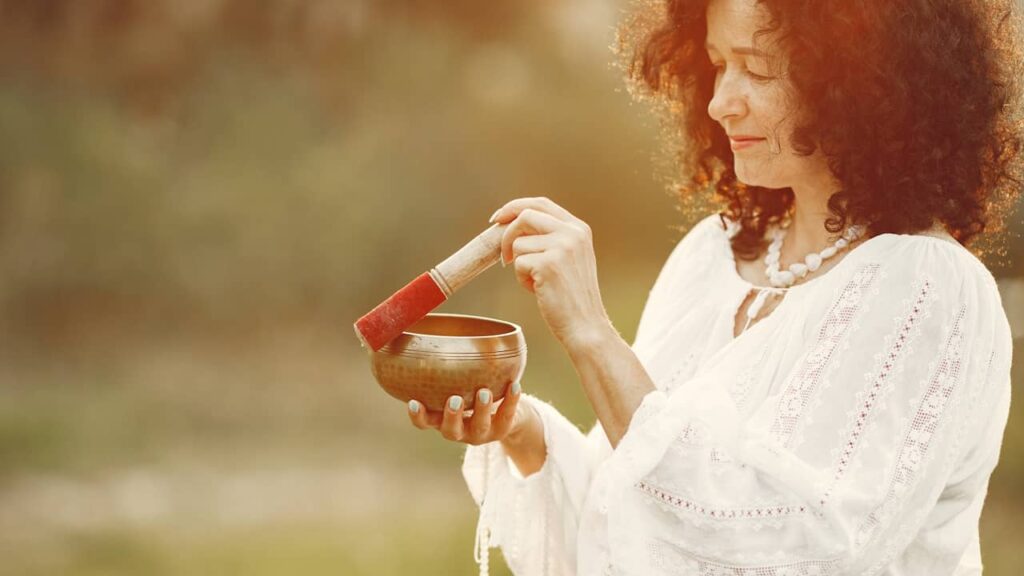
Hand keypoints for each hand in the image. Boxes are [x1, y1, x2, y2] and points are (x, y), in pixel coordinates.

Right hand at [407, 381, 526, 445]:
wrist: (504, 416)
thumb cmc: (469, 393)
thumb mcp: (454, 385)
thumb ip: (442, 370)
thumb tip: (421, 334)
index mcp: (442, 420)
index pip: (424, 422)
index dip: (418, 416)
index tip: (414, 402)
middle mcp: (460, 430)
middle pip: (451, 430)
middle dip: (452, 416)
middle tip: (454, 399)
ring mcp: (481, 433)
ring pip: (480, 425)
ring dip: (481, 409)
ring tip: (484, 391)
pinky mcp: (502, 429)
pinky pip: (507, 415)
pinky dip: (511, 400)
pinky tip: (514, 385)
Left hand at [490, 197, 613, 348]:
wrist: (585, 326)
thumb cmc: (572, 297)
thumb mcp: (569, 258)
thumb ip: (550, 238)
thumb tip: (512, 225)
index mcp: (579, 228)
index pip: (541, 203)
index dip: (515, 207)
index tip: (497, 218)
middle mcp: (573, 233)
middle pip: (525, 216)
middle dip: (507, 235)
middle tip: (505, 257)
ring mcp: (562, 247)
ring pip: (519, 244)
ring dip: (519, 265)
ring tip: (536, 282)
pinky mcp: (549, 264)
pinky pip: (518, 264)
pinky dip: (522, 279)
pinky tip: (538, 290)